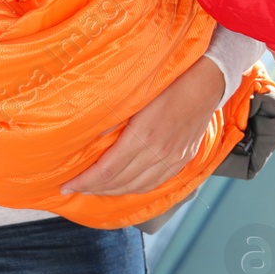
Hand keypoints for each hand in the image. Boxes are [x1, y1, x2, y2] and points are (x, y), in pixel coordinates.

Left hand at [62, 57, 224, 195]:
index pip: (107, 169)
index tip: (67, 186)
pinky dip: (136, 189)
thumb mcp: (137, 95)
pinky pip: (156, 183)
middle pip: (120, 181)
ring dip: (113, 192)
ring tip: (96, 190)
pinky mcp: (182, 159)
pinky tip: (125, 187)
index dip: (85, 181)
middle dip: (93, 188)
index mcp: (144, 134)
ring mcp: (172, 158)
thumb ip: (114, 117)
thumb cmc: (170, 81)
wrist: (207, 83)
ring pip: (137, 186)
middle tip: (75, 188)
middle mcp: (158, 152)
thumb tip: (91, 134)